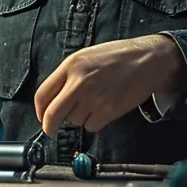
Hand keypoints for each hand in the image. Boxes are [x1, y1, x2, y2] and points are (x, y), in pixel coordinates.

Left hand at [33, 34, 185, 135]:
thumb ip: (67, 75)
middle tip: (51, 129)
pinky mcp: (109, 111)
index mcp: (71, 66)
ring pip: (74, 121)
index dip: (39, 111)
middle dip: (49, 126)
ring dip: (79, 117)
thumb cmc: (118, 57)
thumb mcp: (86, 57)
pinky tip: (103, 107)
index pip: (42, 95)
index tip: (42, 116)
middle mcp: (80, 82)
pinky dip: (94, 122)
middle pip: (53, 115)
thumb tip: (52, 100)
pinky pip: (91, 126)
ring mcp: (95, 98)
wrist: (147, 60)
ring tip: (94, 101)